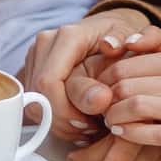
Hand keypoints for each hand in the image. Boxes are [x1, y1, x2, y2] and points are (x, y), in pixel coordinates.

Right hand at [19, 8, 153, 147]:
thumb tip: (110, 46)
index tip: (89, 122)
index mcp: (67, 36)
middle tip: (91, 128)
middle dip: (64, 121)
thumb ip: (122, 43)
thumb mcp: (128, 38)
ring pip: (34, 105)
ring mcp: (36, 59)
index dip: (65, 110)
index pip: (50, 82)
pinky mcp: (32, 73)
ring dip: (60, 124)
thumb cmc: (119, 37)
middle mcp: (45, 45)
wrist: (107, 32)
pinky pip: (35, 106)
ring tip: (87, 126)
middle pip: (39, 96)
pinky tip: (77, 122)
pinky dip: (55, 121)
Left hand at [92, 27, 160, 160]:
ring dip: (114, 115)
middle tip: (100, 105)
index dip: (105, 77)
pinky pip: (150, 133)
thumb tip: (125, 40)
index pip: (127, 64)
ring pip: (136, 107)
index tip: (100, 86)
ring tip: (109, 119)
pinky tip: (120, 132)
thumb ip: (154, 39)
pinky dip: (128, 133)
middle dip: (107, 98)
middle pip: (128, 86)